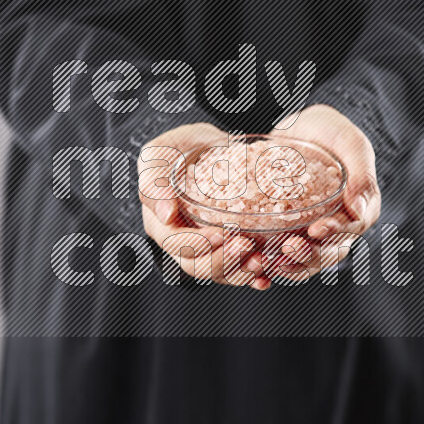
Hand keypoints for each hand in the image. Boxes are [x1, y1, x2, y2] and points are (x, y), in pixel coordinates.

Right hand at [137, 123, 271, 289]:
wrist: (207, 147)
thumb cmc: (178, 148)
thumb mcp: (159, 154)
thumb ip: (155, 182)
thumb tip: (165, 214)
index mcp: (161, 223)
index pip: (175, 243)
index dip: (196, 244)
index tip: (220, 234)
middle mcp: (181, 241)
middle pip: (197, 265)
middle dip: (223, 261)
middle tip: (246, 245)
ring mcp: (206, 247)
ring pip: (219, 273)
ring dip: (241, 272)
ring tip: (261, 261)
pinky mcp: (227, 247)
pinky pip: (238, 269)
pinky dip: (254, 276)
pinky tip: (267, 276)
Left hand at [264, 104, 380, 281]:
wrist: (298, 128)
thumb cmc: (330, 131)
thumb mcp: (350, 143)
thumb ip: (362, 174)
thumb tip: (360, 210)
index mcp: (360, 208)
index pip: (353, 229)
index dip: (336, 234)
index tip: (316, 229)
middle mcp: (338, 225)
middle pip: (329, 253)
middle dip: (309, 255)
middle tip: (288, 247)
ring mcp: (311, 230)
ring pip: (305, 260)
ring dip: (288, 265)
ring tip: (268, 261)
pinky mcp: (287, 231)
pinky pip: (280, 254)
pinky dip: (268, 261)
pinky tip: (252, 261)